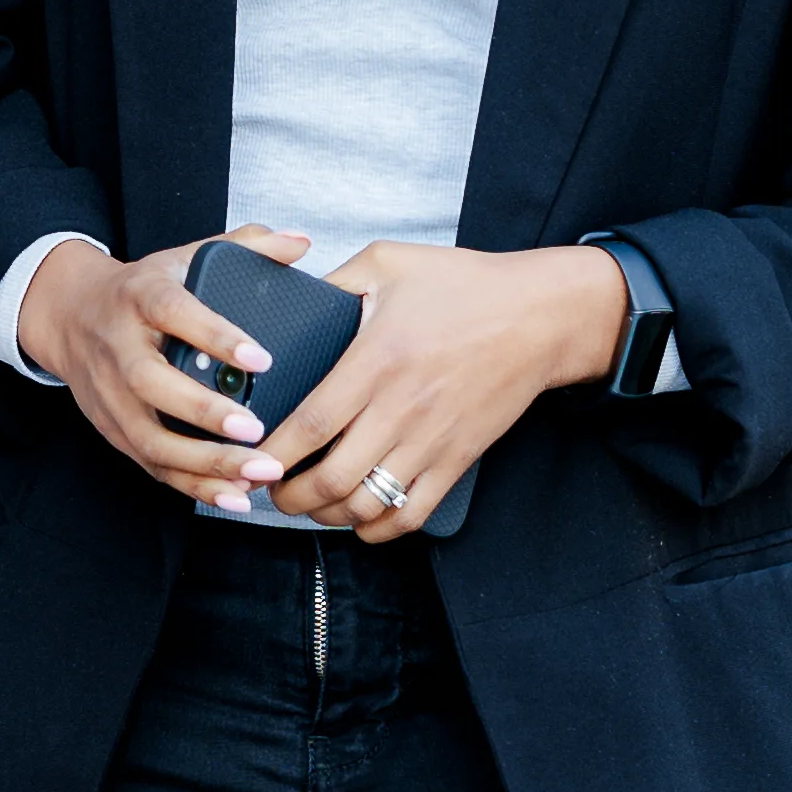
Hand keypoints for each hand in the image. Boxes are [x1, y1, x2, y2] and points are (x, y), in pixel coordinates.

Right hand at [24, 226, 312, 510]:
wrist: (70, 315)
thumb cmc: (141, 290)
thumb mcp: (184, 256)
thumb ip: (245, 246)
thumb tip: (301, 242)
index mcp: (140, 298)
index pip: (175, 314)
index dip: (217, 336)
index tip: (263, 357)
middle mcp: (119, 349)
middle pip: (153, 386)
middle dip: (205, 413)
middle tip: (259, 430)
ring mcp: (111, 397)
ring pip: (152, 438)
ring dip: (205, 462)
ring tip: (258, 472)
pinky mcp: (115, 431)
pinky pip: (153, 466)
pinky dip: (193, 486)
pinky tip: (235, 496)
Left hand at [259, 242, 627, 543]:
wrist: (540, 316)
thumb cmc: (465, 284)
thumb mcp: (389, 261)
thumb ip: (335, 282)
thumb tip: (290, 300)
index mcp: (377, 360)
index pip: (313, 423)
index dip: (275, 453)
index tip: (251, 459)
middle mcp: (402, 408)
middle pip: (332, 479)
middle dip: (289, 497)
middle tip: (268, 490)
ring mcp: (432, 440)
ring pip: (367, 504)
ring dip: (327, 516)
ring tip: (308, 504)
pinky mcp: (458, 459)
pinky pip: (412, 514)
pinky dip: (378, 529)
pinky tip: (359, 519)